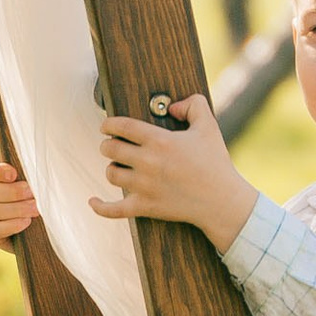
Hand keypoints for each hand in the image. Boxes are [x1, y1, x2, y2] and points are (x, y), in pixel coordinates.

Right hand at [0, 159, 40, 245]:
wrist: (37, 228)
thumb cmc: (34, 198)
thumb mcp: (31, 185)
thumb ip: (29, 177)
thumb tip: (38, 171)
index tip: (13, 174)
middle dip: (13, 192)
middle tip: (32, 194)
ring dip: (17, 209)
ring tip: (35, 209)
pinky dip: (12, 225)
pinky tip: (26, 221)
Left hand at [93, 102, 255, 248]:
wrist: (222, 201)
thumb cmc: (216, 163)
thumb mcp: (208, 126)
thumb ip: (193, 105)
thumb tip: (172, 105)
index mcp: (159, 140)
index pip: (121, 126)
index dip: (108, 123)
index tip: (106, 125)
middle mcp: (148, 162)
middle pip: (110, 149)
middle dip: (108, 145)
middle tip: (113, 145)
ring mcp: (144, 186)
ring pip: (111, 174)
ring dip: (112, 168)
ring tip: (120, 166)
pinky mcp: (145, 207)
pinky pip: (114, 210)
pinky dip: (100, 206)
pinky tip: (92, 201)